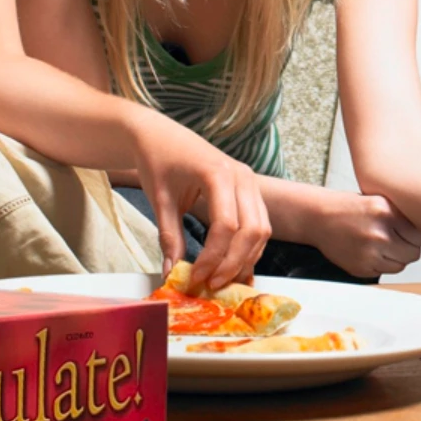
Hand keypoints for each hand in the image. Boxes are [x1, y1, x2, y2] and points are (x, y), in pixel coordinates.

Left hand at [137, 135, 271, 291]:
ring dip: (245, 258)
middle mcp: (242, 177)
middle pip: (252, 230)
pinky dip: (250, 247)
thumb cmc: (159, 161)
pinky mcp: (251, 189)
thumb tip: (172, 273)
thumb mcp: (160, 200)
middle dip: (233, 263)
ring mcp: (250, 182)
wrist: (162, 136)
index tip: (195, 277)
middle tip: (211, 284)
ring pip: (261, 229)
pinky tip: (235, 264)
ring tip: (223, 280)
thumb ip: (169, 237)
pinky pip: (259, 223)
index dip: (213, 257)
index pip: (226, 225)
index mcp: (218, 174)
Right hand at [316, 192, 420, 276]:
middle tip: (397, 240)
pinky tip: (372, 252)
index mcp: (386, 212)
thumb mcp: (380, 201)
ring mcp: (369, 253)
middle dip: (408, 247)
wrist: (320, 216)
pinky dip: (382, 264)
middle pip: (414, 253)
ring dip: (397, 258)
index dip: (416, 235)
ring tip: (383, 245)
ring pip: (401, 265)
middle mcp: (379, 233)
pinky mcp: (361, 268)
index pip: (420, 235)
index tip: (410, 232)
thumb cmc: (351, 207)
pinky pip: (385, 272)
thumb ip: (402, 215)